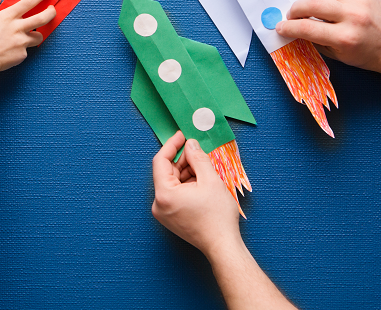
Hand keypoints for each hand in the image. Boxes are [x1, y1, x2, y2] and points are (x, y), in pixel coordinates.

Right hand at [0, 0, 56, 75]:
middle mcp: (18, 28)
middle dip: (51, 12)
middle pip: (42, 18)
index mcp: (8, 16)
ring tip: (32, 34)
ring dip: (37, 34)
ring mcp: (22, 42)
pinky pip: (26, 50)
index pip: (29, 2)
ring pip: (39, 36)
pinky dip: (21, 48)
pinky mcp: (22, 55)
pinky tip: (11, 50)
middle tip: (52, 9)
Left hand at [151, 131, 242, 258]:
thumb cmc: (217, 216)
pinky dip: (186, 184)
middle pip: (166, 172)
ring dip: (186, 172)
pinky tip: (201, 181)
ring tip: (204, 167)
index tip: (182, 135)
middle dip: (182, 160)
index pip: (160, 161)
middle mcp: (159, 204)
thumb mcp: (210, 180)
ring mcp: (163, 213)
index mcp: (164, 194)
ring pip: (171, 183)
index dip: (172, 145)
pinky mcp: (171, 218)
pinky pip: (174, 194)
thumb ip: (198, 158)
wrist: (222, 245)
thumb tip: (190, 144)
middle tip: (198, 151)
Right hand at [275, 0, 380, 75]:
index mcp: (345, 37)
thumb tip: (295, 29)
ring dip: (308, 0)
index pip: (307, 27)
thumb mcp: (338, 55)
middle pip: (312, 3)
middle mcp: (353, 16)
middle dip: (295, 9)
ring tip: (305, 9)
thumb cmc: (366, 56)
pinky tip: (324, 5)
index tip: (280, 27)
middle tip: (291, 16)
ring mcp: (359, 1)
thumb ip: (315, 40)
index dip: (289, 27)